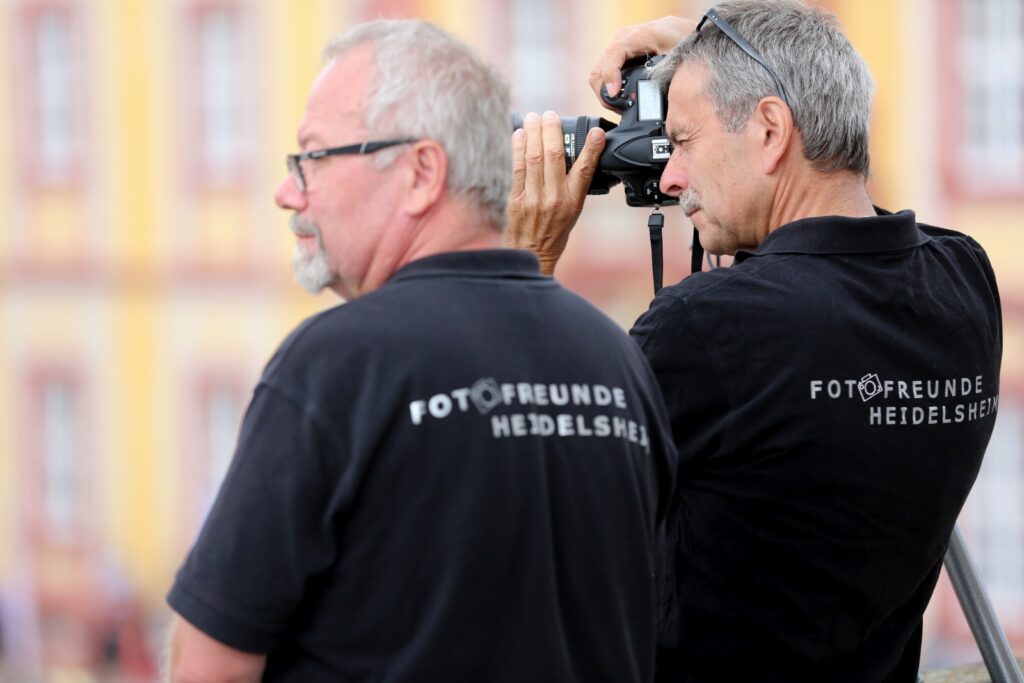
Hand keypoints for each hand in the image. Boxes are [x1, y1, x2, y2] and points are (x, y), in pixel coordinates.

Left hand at [505, 111, 605, 275]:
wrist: (532, 254)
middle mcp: (555, 198)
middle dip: (551, 130)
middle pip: (554, 156)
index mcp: (574, 201)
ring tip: (533, 117)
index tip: (596, 132)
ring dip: (533, 133)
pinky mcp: (517, 199)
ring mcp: (534, 198)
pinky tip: (519, 134)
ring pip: (534, 158)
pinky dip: (518, 148)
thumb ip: (574, 184)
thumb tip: (575, 156)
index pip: (585, 170)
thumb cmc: (555, 232)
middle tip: (550, 114)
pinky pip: (518, 168)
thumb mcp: (574, 210)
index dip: (591, 149)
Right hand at [588, 16, 696, 109]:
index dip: (609, 75)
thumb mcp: (678, 58)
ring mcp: (618, 45)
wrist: (685, 31)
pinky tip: (621, 96)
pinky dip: (608, 87)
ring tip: (620, 106)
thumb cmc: (684, 42)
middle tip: (619, 109)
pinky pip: (604, 71)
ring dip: (605, 92)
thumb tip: (648, 93)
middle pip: (599, 68)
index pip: (613, 53)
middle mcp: (624, 38)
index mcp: (639, 36)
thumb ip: (664, 72)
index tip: (614, 93)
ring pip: (598, 72)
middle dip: (605, 92)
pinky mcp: (617, 53)